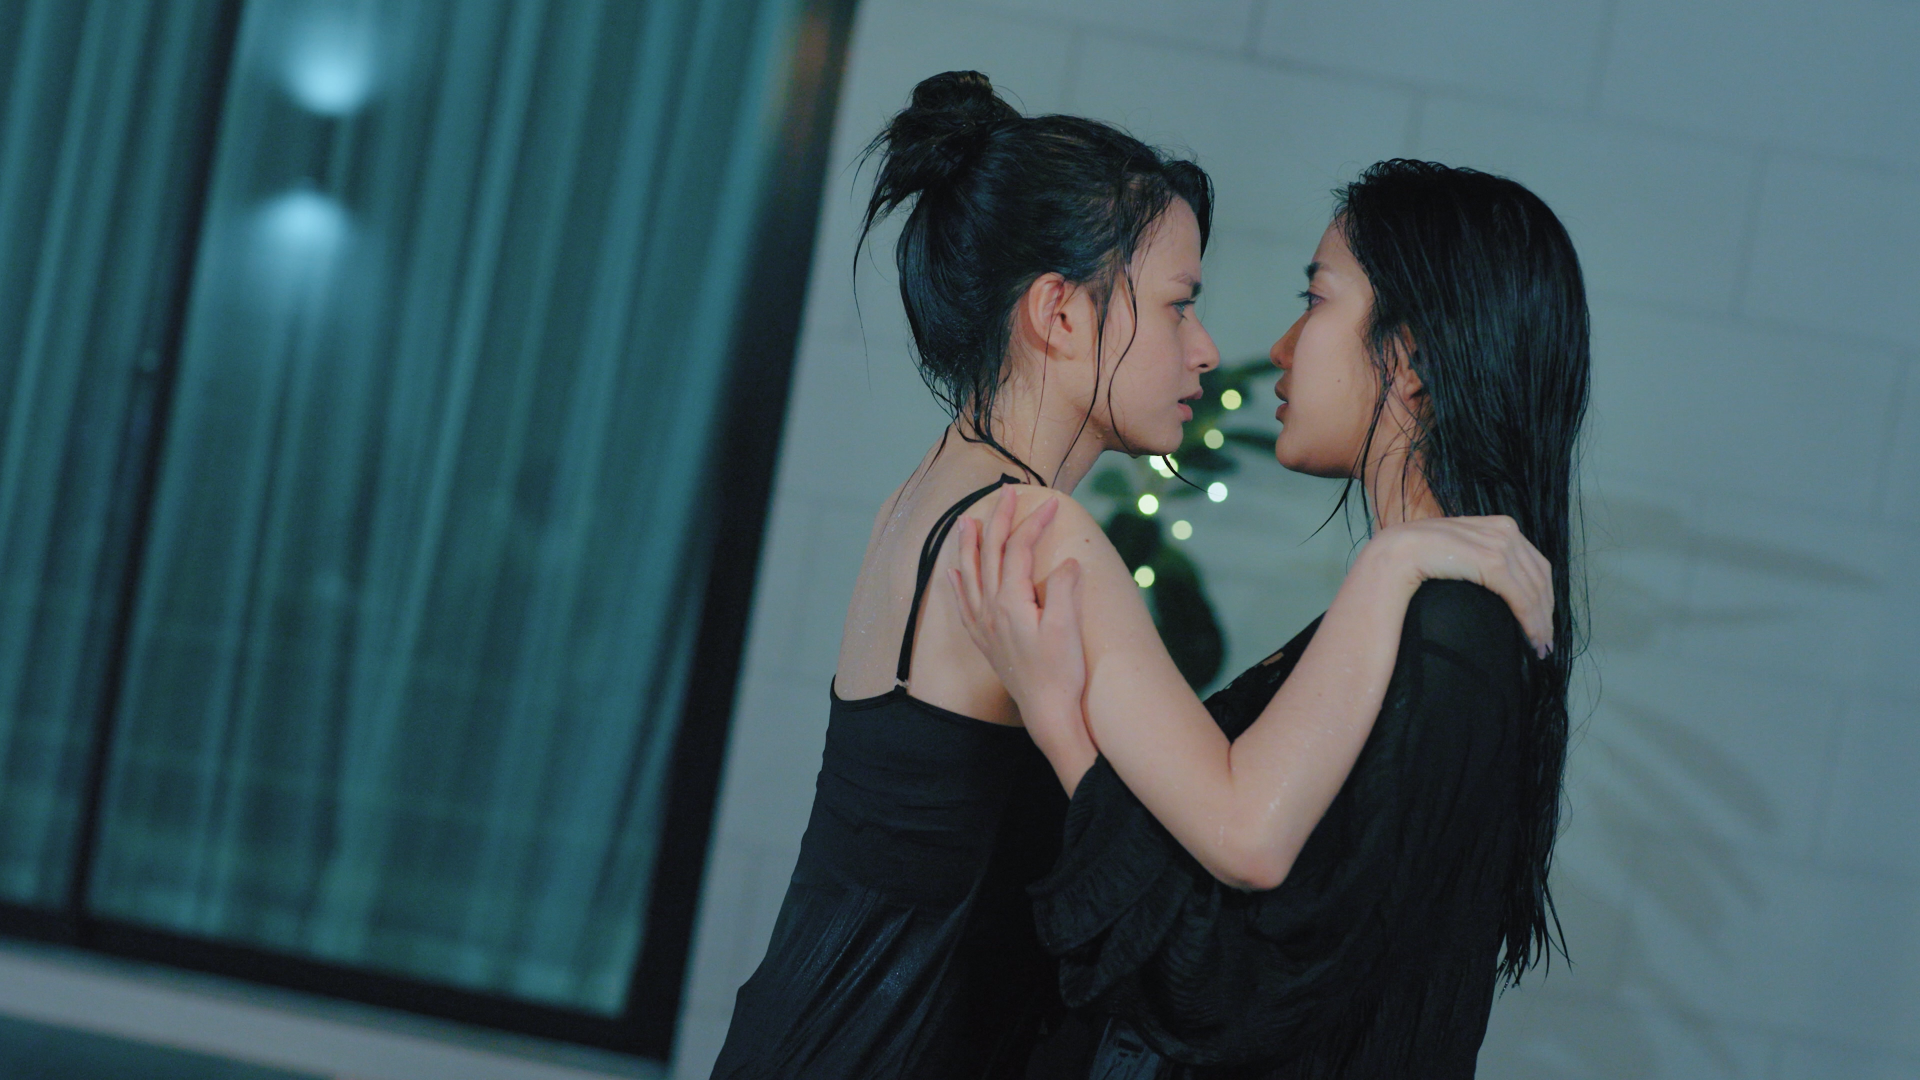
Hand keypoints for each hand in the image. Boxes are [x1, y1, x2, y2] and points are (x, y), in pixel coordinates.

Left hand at [948, 492, 1094, 778]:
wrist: (1048, 713)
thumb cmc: (1061, 673)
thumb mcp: (1067, 628)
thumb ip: (1064, 589)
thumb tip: (1065, 563)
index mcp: (1011, 602)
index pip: (1018, 550)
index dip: (1034, 523)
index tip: (1052, 503)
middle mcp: (991, 610)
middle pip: (991, 554)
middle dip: (999, 521)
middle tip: (1006, 493)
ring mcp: (985, 626)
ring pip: (970, 575)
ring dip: (969, 545)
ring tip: (966, 521)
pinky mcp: (986, 642)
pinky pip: (963, 605)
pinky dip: (957, 584)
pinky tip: (952, 573)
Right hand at [1367, 516, 1554, 655]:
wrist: (1395, 552)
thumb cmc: (1418, 557)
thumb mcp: (1460, 553)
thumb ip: (1480, 559)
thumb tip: (1497, 588)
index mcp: (1500, 525)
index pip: (1535, 564)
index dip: (1544, 595)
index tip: (1543, 623)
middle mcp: (1505, 530)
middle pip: (1540, 577)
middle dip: (1545, 612)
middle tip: (1544, 643)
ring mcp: (1500, 543)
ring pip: (1534, 590)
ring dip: (1540, 622)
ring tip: (1539, 647)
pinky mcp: (1492, 561)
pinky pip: (1521, 597)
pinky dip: (1530, 621)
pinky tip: (1531, 639)